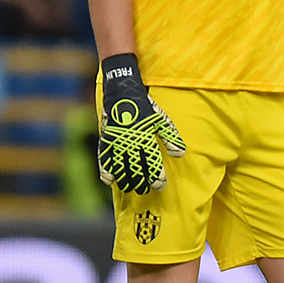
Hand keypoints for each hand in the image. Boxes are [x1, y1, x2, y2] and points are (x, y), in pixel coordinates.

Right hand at [97, 54, 185, 194]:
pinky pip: (103, 159)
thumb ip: (171, 137)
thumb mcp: (162, 119)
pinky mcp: (105, 139)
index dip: (156, 177)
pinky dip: (105, 171)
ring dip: (125, 180)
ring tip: (130, 188)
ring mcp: (116, 141)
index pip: (153, 163)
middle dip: (141, 182)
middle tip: (145, 190)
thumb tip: (180, 154)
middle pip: (136, 169)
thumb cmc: (145, 107)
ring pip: (120, 167)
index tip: (160, 186)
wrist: (123, 92)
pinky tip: (109, 182)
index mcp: (146, 138)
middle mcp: (131, 142)